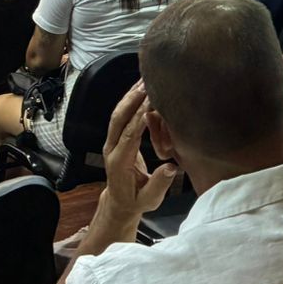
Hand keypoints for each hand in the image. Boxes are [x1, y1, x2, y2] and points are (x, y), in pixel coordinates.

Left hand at [94, 82, 177, 235]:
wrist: (119, 204)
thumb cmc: (136, 201)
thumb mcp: (149, 199)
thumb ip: (159, 183)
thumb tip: (171, 167)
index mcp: (118, 163)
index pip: (129, 136)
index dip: (139, 118)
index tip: (151, 102)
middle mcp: (111, 149)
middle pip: (117, 120)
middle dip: (131, 100)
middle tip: (146, 84)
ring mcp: (111, 142)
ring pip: (117, 114)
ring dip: (129, 96)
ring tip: (144, 79)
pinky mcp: (116, 138)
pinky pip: (121, 116)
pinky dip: (129, 101)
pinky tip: (140, 89)